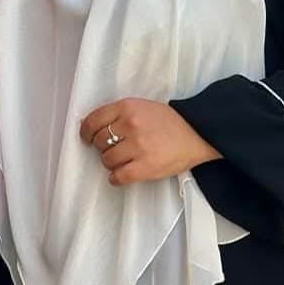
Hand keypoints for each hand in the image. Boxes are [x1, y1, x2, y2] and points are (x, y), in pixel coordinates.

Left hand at [79, 98, 220, 185]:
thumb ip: (118, 114)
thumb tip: (89, 125)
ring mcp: (138, 147)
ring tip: (122, 160)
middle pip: (99, 141)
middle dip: (103, 147)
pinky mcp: (145, 167)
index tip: (86, 138)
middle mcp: (130, 125)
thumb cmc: (168, 121)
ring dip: (110, 163)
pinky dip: (115, 178)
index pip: (93, 120)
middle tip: (113, 148)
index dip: (86, 132)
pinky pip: (118, 177)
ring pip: (107, 159)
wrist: (197, 134)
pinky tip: (120, 175)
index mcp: (127, 107)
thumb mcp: (142, 106)